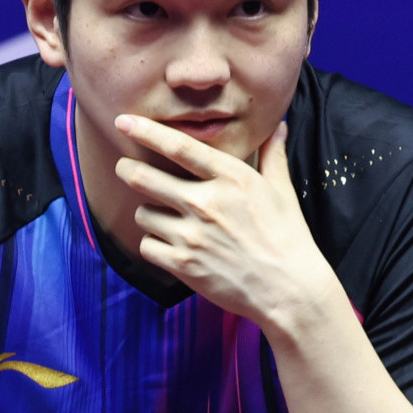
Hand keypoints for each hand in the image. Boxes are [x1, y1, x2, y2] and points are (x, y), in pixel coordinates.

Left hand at [113, 114, 333, 326]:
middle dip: (127, 168)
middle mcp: (206, 203)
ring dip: (149, 212)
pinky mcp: (183, 264)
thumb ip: (272, 153)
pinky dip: (153, 243)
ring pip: (143, 213)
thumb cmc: (287, 236)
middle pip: (144, 178)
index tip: (124, 121)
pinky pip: (147, 245)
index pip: (179, 146)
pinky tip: (170, 244)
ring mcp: (192, 236)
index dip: (146, 131)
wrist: (289, 291)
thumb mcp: (282, 189)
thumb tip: (279, 122)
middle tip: (124, 166)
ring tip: (164, 216)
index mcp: (230, 178)